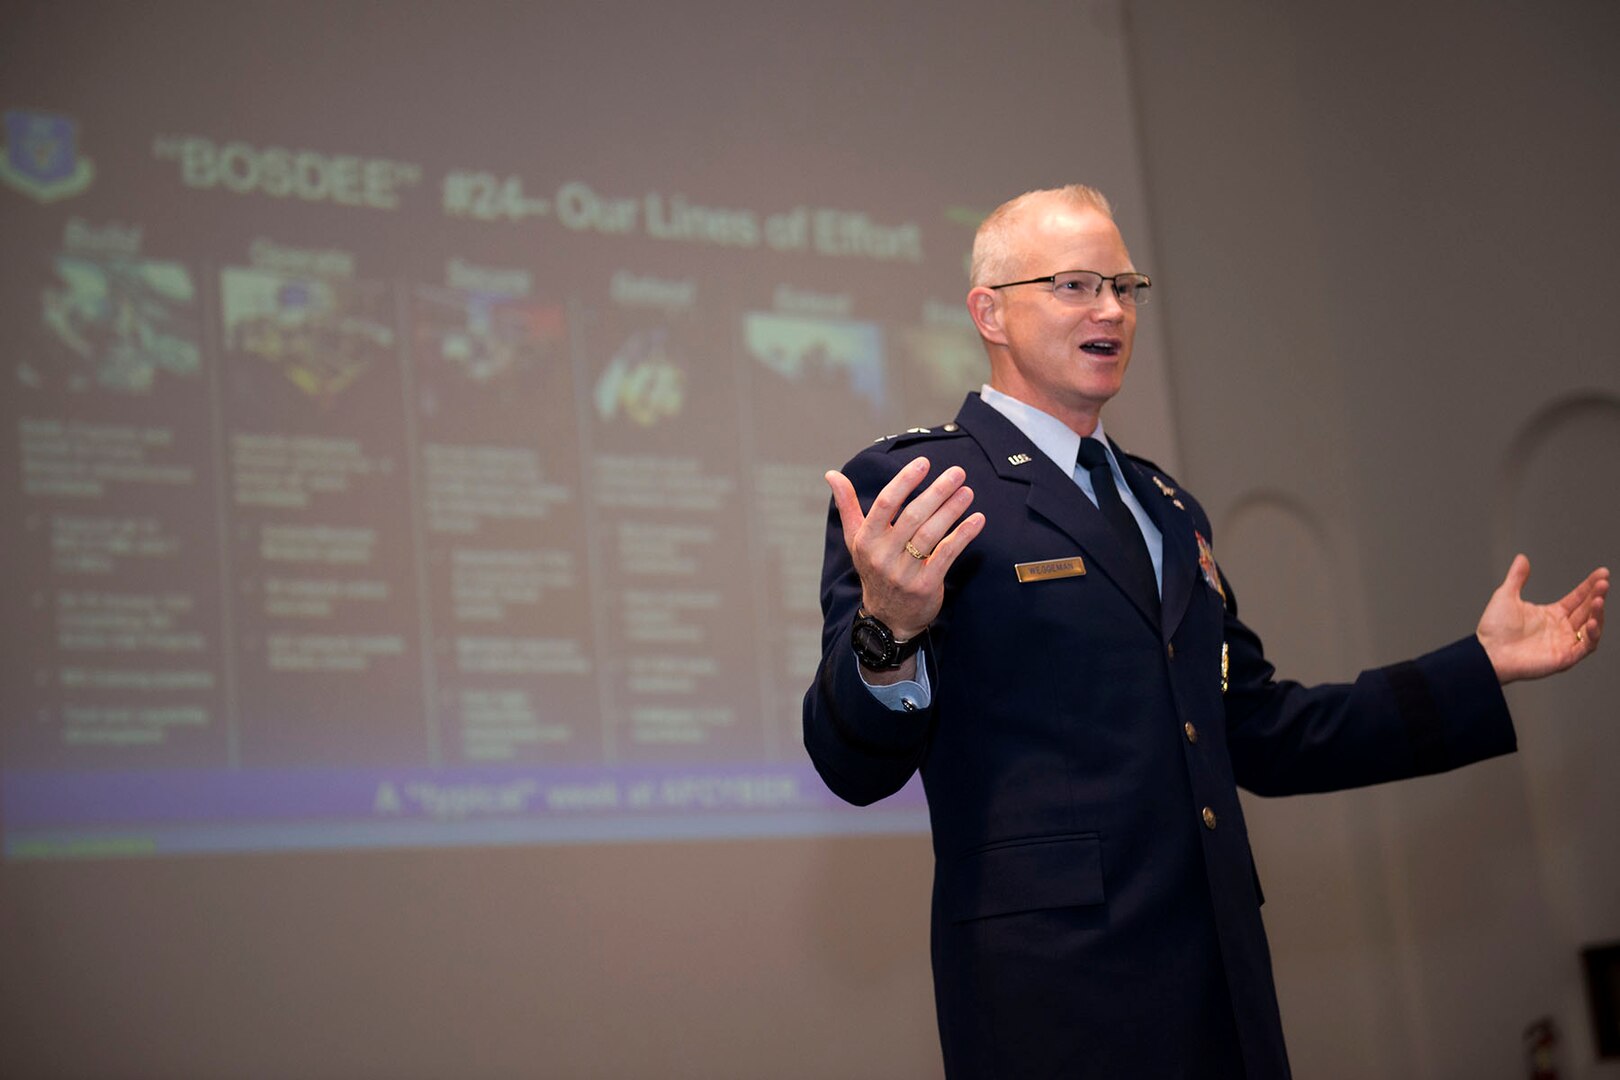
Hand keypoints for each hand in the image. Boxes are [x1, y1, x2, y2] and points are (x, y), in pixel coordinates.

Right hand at [826, 457, 985, 640]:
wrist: (887, 618)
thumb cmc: (874, 569)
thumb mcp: (856, 539)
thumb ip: (847, 505)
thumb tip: (832, 474)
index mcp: (866, 539)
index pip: (885, 504)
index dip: (904, 481)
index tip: (923, 463)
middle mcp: (882, 555)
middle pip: (912, 516)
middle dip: (936, 492)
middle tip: (957, 472)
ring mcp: (904, 572)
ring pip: (931, 534)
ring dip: (952, 510)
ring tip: (967, 491)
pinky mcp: (925, 586)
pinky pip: (946, 555)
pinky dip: (963, 535)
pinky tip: (977, 519)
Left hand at [1476, 554, 1607, 683]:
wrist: (1487, 653)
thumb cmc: (1494, 629)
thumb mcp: (1506, 596)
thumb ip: (1517, 577)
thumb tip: (1522, 558)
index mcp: (1551, 614)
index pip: (1577, 598)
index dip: (1589, 586)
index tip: (1602, 573)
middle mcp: (1561, 628)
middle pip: (1587, 610)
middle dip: (1597, 595)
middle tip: (1603, 583)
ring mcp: (1564, 643)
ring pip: (1592, 627)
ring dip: (1598, 613)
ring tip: (1599, 599)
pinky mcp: (1564, 657)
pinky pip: (1586, 646)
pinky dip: (1592, 635)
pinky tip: (1593, 622)